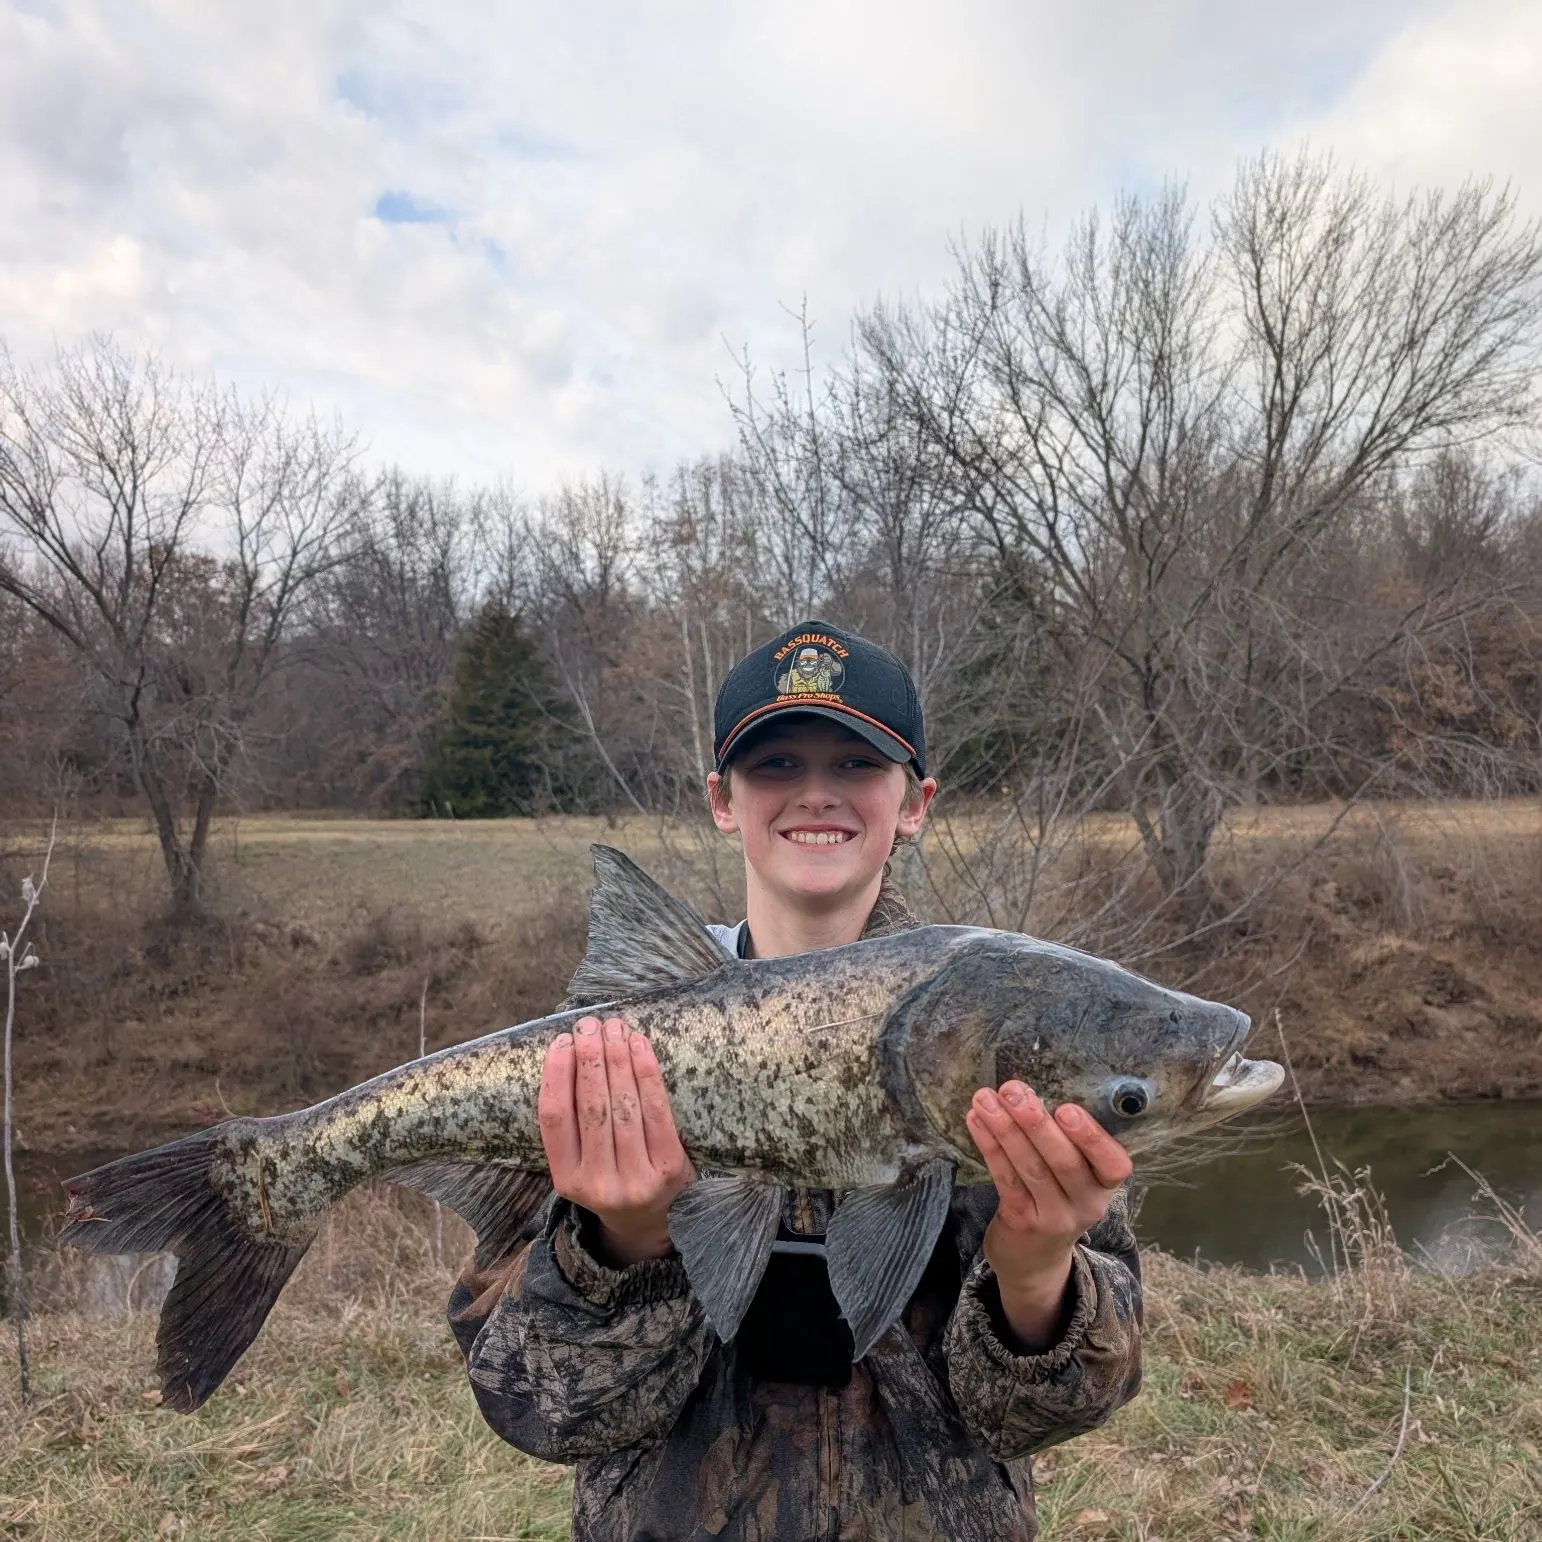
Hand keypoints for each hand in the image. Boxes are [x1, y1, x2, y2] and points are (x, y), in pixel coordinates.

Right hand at [538, 1016, 694, 1265]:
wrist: (656, 1219)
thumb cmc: (614, 1174)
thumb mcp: (582, 1164)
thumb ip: (572, 1124)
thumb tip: (572, 1052)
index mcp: (566, 1180)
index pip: (554, 1118)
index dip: (556, 1075)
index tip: (562, 1041)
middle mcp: (598, 1184)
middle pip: (590, 1107)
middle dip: (589, 1058)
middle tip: (589, 1025)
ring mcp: (635, 1179)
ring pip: (622, 1106)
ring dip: (617, 1059)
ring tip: (614, 1028)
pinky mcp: (669, 1169)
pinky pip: (656, 1111)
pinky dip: (647, 1074)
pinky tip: (640, 1046)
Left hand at [965, 1080, 1132, 1351]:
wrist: (1036, 1261)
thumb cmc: (1058, 1199)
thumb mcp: (1076, 1179)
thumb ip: (1068, 1143)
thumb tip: (1034, 1090)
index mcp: (1104, 1186)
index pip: (1114, 1165)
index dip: (1092, 1138)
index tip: (1068, 1109)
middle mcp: (1084, 1204)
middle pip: (1063, 1162)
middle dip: (1036, 1122)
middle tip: (1013, 1090)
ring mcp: (1052, 1216)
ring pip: (1029, 1167)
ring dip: (1004, 1128)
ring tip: (984, 1098)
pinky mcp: (1020, 1220)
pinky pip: (1004, 1178)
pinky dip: (989, 1145)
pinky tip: (975, 1120)